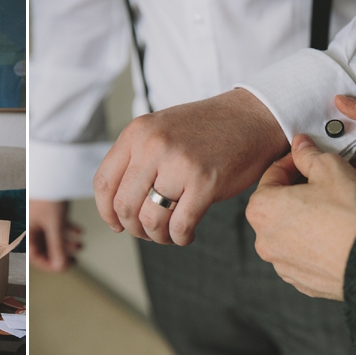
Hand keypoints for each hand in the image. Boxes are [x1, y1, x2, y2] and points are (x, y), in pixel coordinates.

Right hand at [29, 199, 83, 271]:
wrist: (50, 170)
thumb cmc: (47, 195)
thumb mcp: (54, 224)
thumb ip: (57, 247)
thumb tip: (61, 267)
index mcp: (28, 232)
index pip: (36, 256)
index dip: (51, 265)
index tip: (65, 267)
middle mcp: (32, 226)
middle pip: (45, 248)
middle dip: (61, 255)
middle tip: (75, 260)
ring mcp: (40, 218)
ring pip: (53, 237)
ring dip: (67, 243)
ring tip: (81, 245)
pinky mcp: (48, 210)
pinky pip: (57, 225)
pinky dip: (68, 230)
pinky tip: (80, 232)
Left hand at [93, 88, 287, 245]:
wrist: (252, 117)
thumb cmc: (206, 129)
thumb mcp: (160, 131)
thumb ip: (137, 158)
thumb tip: (116, 207)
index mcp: (137, 132)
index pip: (103, 182)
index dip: (106, 211)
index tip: (117, 224)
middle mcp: (153, 146)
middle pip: (124, 205)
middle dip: (133, 228)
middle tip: (148, 231)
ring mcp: (179, 164)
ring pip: (150, 220)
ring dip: (157, 236)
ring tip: (169, 233)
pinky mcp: (205, 183)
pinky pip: (180, 226)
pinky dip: (180, 237)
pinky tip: (187, 233)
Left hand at [246, 134, 355, 299]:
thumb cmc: (350, 214)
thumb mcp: (330, 168)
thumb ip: (308, 154)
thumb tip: (299, 145)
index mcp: (261, 209)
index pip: (273, 175)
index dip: (294, 162)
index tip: (310, 158)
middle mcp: (264, 240)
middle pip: (280, 205)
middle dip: (300, 191)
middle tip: (325, 183)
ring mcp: (282, 264)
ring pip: (293, 231)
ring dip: (308, 218)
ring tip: (336, 210)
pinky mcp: (303, 282)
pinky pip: (306, 254)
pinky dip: (317, 244)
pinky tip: (338, 235)